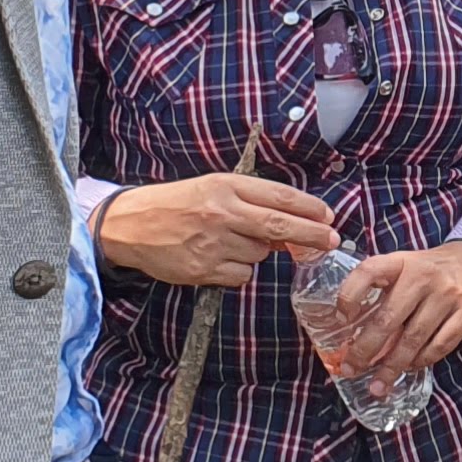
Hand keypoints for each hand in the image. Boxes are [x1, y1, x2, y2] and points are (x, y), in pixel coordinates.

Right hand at [95, 173, 339, 288]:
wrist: (130, 225)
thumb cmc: (177, 203)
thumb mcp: (213, 189)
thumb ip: (251, 202)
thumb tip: (291, 224)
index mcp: (226, 186)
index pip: (280, 196)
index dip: (310, 208)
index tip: (329, 216)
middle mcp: (222, 213)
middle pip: (280, 226)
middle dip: (312, 234)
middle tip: (332, 240)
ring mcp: (213, 243)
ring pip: (260, 254)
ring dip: (256, 252)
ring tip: (228, 242)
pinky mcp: (203, 269)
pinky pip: (241, 275)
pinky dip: (238, 271)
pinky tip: (217, 259)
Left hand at [334, 241, 461, 381]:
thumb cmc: (429, 271)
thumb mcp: (403, 266)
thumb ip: (381, 290)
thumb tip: (352, 333)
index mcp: (402, 261)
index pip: (369, 271)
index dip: (350, 295)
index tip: (340, 319)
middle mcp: (424, 276)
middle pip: (389, 319)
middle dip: (366, 350)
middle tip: (351, 369)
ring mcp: (448, 294)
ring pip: (414, 339)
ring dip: (392, 366)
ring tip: (377, 385)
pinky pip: (440, 345)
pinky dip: (421, 361)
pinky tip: (409, 368)